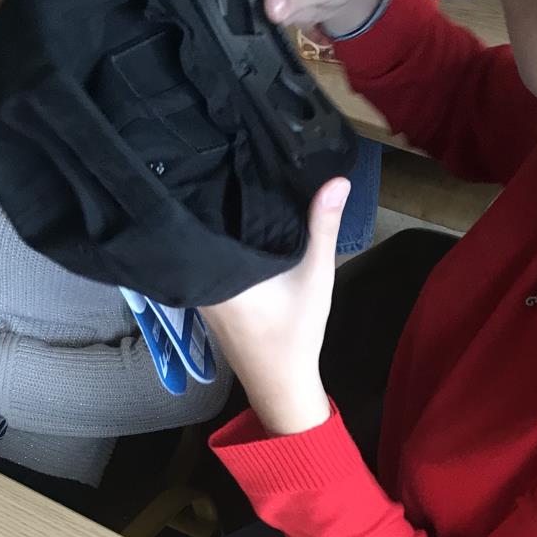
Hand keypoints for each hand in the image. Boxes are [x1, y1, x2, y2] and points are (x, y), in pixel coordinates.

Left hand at [200, 179, 350, 435]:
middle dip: (217, 196)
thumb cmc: (295, 333)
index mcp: (218, 270)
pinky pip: (211, 259)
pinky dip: (224, 242)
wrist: (281, 383)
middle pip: (202, 226)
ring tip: (233, 178)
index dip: (210, 184)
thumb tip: (337, 179)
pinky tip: (237, 220)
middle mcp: (199, 276)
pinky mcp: (208, 298)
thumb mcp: (315, 276)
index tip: (219, 153)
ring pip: (206, 243)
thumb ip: (323, 227)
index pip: (203, 215)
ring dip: (219, 220)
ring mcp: (200, 290)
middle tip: (230, 157)